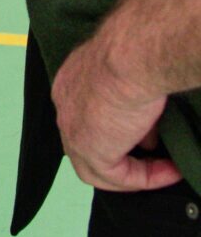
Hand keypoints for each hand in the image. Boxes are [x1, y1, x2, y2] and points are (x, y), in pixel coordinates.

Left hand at [52, 31, 181, 192]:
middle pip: (85, 147)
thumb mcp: (130, 85)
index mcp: (70, 85)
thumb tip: (146, 139)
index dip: (116, 134)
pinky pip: (116, 176)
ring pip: (94, 168)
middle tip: (151, 161)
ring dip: (132, 174)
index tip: (148, 139)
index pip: (85, 120)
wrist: (131, 58)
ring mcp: (72, 130)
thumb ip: (130, 113)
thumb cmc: (133, 58)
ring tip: (164, 171)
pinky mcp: (90, 151)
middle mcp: (64, 107)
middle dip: (119, 158)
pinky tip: (171, 171)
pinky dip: (145, 178)